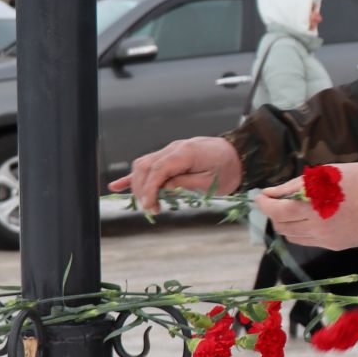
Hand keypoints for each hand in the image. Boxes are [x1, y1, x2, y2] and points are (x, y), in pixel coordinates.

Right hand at [110, 137, 242, 214]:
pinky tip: (117, 186)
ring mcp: (171, 150)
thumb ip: (184, 184)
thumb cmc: (228, 170)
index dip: (150, 189)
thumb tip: (162, 190)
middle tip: (151, 209)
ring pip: (144, 164)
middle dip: (143, 189)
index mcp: (185, 152)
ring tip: (147, 204)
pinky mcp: (171, 156)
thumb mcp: (209, 183)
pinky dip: (134, 176)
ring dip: (139, 184)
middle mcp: (174, 148)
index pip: (158, 170)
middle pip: (146, 166)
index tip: (150, 207)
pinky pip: (149, 164)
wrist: (239, 155)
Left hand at [256, 162, 357, 249]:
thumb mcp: (323, 175)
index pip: (275, 211)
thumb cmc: (357, 179)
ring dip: (286, 224)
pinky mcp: (335, 245)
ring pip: (293, 237)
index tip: (260, 197)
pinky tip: (308, 219)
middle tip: (275, 202)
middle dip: (273, 214)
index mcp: (311, 205)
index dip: (263, 204)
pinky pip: (309, 241)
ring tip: (291, 210)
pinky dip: (301, 231)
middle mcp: (315, 226)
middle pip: (281, 226)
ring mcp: (325, 238)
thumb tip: (270, 193)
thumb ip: (293, 186)